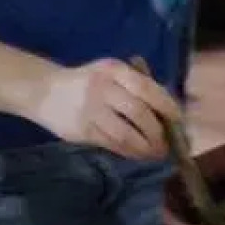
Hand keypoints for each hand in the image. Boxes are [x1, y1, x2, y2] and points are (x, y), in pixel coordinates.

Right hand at [29, 59, 178, 160]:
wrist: (46, 91)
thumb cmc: (88, 82)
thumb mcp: (110, 72)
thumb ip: (135, 84)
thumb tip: (168, 109)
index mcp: (113, 70)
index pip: (146, 88)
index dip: (166, 105)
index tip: (178, 119)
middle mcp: (102, 88)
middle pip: (138, 113)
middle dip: (157, 132)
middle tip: (167, 143)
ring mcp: (90, 110)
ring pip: (125, 133)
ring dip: (145, 147)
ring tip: (155, 153)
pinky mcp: (82, 130)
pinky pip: (112, 144)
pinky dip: (129, 152)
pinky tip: (137, 154)